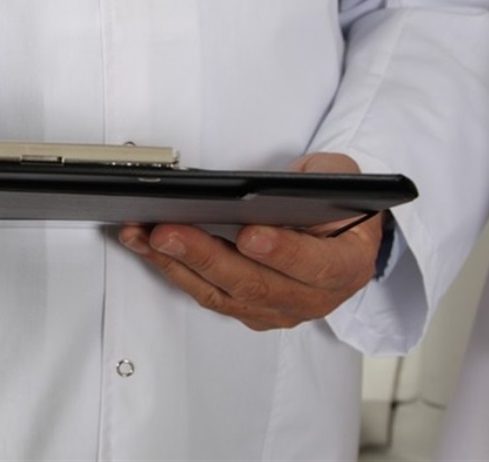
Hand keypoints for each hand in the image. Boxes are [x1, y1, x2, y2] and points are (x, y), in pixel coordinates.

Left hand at [118, 152, 382, 330]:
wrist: (340, 238)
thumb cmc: (339, 207)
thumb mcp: (343, 179)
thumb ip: (320, 177)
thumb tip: (270, 185)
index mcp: (346, 266)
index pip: (315, 266)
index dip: (283, 252)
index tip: (250, 234)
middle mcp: (312, 298)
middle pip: (254, 284)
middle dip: (205, 256)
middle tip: (167, 232)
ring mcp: (276, 309)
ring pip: (221, 294)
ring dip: (175, 264)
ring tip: (142, 236)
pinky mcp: (246, 310)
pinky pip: (205, 294)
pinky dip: (171, 269)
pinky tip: (146, 246)